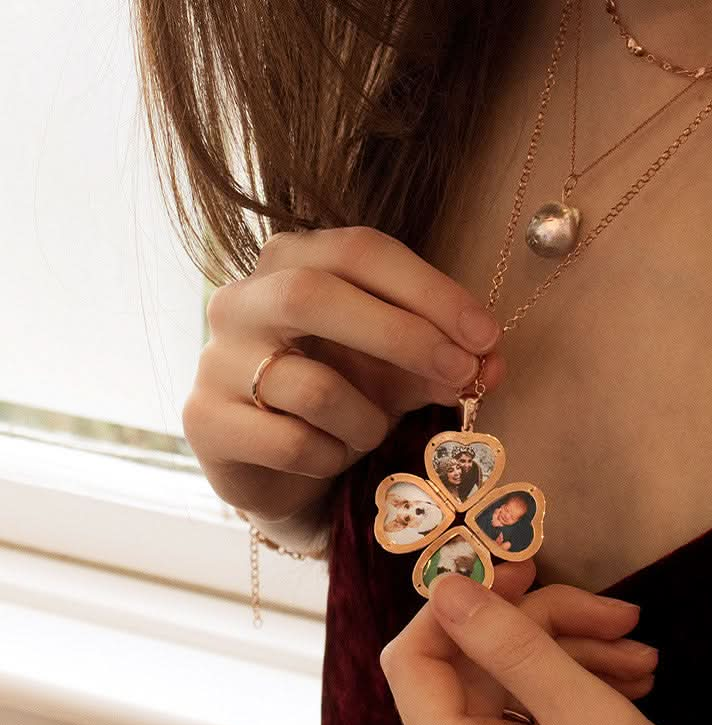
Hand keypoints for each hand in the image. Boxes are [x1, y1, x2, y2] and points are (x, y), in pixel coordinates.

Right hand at [183, 225, 507, 523]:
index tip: (486, 335)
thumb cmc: (343, 400)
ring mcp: (216, 360)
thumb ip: (442, 361)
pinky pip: (292, 443)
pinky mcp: (205, 421)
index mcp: (292, 263)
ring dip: (366, 421)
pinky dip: (332, 458)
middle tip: (461, 374)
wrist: (280, 471)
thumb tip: (492, 364)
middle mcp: (242, 300)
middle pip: (318, 295)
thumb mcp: (399, 372)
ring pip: (312, 386)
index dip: (429, 290)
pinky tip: (330, 459)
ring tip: (370, 435)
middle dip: (404, 336)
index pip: (361, 251)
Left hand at [379, 563, 711, 724]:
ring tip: (646, 657)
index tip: (526, 570)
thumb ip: (514, 647)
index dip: (459, 605)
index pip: (414, 660)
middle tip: (620, 615)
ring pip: (513, 689)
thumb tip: (445, 586)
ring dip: (574, 657)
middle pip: (474, 668)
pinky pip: (536, 721)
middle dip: (544, 629)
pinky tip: (635, 682)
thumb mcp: (591, 719)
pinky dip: (579, 691)